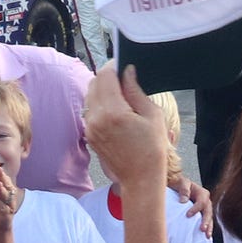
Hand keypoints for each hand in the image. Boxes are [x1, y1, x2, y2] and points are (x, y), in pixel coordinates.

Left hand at [0, 164, 16, 223]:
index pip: (3, 177)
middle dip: (3, 176)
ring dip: (3, 189)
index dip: (0, 170)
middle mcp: (9, 195)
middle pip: (8, 183)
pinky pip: (4, 207)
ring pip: (8, 194)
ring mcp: (10, 204)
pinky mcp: (8, 214)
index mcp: (4, 188)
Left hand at [85, 63, 167, 188]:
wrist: (140, 177)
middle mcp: (96, 119)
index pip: (105, 76)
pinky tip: (116, 110)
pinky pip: (90, 111)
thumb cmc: (152, 147)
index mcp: (113, 112)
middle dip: (107, 77)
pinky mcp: (89, 135)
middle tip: (123, 79)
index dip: (114, 66)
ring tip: (121, 95)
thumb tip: (127, 71)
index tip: (123, 64)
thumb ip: (136, 90)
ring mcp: (90, 128)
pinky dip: (100, 104)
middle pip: (94, 83)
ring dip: (102, 90)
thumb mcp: (152, 114)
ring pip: (90, 97)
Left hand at [169, 175, 213, 237]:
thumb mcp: (181, 182)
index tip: (188, 215)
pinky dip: (206, 228)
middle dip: (206, 221)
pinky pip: (205, 222)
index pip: (202, 202)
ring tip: (207, 236)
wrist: (178, 186)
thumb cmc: (179, 183)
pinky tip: (205, 237)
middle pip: (208, 212)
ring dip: (209, 227)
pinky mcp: (201, 214)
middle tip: (202, 229)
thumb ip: (184, 190)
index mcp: (202, 193)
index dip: (196, 209)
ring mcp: (204, 209)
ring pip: (209, 218)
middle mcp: (206, 201)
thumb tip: (184, 201)